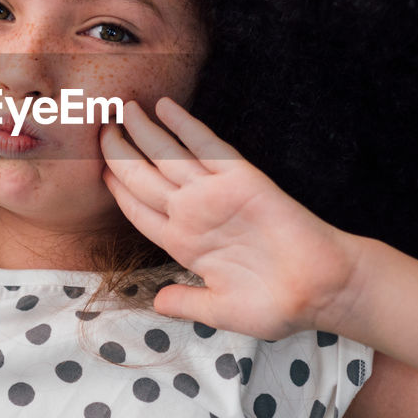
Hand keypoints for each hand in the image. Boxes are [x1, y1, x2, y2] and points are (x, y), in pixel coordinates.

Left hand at [100, 97, 361, 339]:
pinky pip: (207, 146)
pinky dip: (186, 125)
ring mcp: (215, 193)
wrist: (320, 291)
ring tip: (120, 110)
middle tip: (99, 127)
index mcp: (184, 244)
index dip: (116, 189)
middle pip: (143, 176)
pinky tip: (165, 107)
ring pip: (167, 155)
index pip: (138, 209)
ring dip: (141, 132)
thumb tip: (156, 302)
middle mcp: (194, 213)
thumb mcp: (220, 310)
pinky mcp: (241, 179)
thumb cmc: (275, 304)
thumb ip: (186, 302)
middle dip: (119, 152)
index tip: (97, 171)